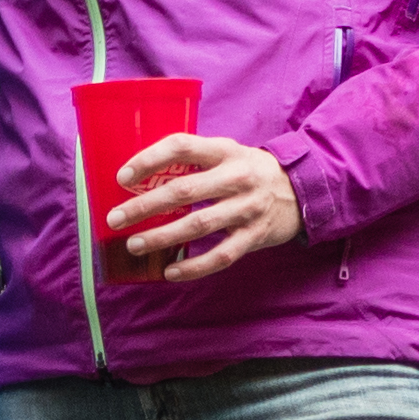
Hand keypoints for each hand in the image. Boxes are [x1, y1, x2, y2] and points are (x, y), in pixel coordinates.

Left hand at [106, 133, 305, 280]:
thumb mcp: (227, 154)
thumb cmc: (249, 171)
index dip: (149, 159)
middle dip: (145, 206)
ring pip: (199, 225)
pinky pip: (221, 256)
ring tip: (134, 244)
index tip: (123, 176)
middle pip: (185, 190)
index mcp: (224, 151)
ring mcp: (247, 208)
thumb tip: (140, 178)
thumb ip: (193, 161)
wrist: (302, 190)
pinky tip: (169, 272)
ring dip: (162, 237)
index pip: (182, 147)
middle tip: (115, 218)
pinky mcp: (255, 236)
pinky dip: (194, 266)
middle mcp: (236, 177)